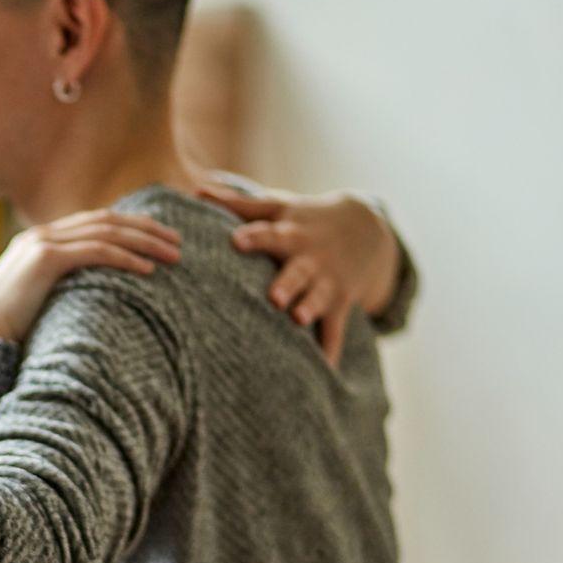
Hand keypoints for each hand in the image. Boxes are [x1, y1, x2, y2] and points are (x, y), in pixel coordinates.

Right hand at [0, 209, 181, 347]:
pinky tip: (147, 270)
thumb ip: (63, 290)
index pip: (97, 222)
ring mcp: (42, 243)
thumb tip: (95, 301)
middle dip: (146, 228)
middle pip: (107, 220)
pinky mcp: (44, 259)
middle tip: (178, 240)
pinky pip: (96, 251)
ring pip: (106, 232)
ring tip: (173, 255)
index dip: (132, 226)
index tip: (161, 238)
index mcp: (42, 241)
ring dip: (144, 242)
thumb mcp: (40, 302)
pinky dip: (125, 257)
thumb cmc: (8, 329)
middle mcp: (42, 235)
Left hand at [197, 184, 401, 365]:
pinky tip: (325, 374)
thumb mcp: (280, 205)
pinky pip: (334, 333)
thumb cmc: (306, 219)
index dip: (255, 237)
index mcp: (291, 234)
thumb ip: (238, 203)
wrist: (367, 228)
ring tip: (298, 320)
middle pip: (297, 271)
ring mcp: (328, 283)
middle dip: (287, 283)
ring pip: (318, 299)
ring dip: (309, 310)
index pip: (270, 233)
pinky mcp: (340, 305)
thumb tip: (195, 188)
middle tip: (274, 296)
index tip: (237, 240)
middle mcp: (310, 259)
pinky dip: (330, 353)